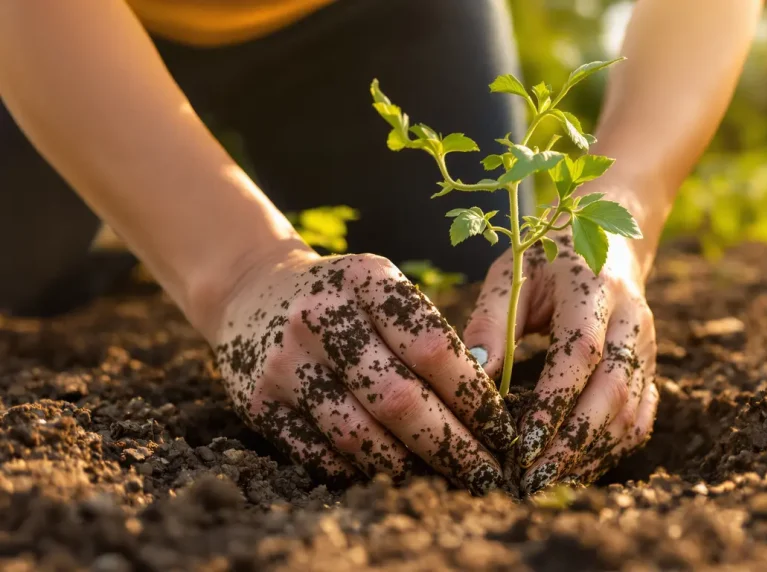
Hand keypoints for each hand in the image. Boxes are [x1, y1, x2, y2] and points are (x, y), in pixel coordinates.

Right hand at [211, 250, 515, 494]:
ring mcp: (285, 362)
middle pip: (399, 400)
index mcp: (365, 280)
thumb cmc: (345, 299)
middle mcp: (320, 317)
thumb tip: (485, 409)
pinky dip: (363, 471)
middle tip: (487, 474)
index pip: (433, 348)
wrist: (253, 292)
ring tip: (446, 479)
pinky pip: (322, 455)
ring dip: (410, 467)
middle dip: (453, 446)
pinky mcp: (258, 403)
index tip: (502, 430)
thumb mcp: (385, 290)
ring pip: (360, 436)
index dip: (474, 397)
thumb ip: (429, 336)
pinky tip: (393, 473)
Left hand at [464, 233, 658, 493]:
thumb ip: (491, 320)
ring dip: (590, 454)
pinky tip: (575, 467)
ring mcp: (647, 346)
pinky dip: (610, 450)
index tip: (521, 443)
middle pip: (613, 392)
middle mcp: (630, 319)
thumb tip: (475, 375)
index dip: (555, 402)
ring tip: (546, 481)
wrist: (609, 240)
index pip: (581, 352)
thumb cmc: (548, 257)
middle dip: (572, 443)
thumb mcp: (512, 273)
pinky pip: (640, 419)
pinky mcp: (651, 368)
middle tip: (530, 478)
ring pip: (631, 413)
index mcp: (594, 288)